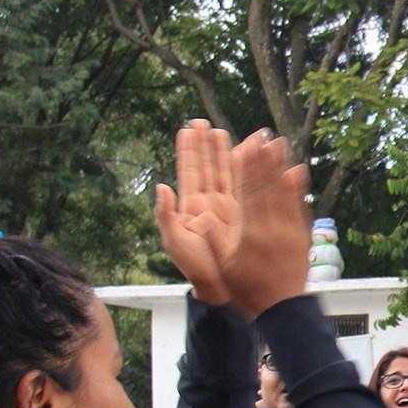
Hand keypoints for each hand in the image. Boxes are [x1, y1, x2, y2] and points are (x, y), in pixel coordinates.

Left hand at [154, 120, 237, 304]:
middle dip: (205, 144)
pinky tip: (246, 155)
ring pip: (226, 173)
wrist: (221, 286)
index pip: (190, 171)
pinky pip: (244, 186)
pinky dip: (245, 170)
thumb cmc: (196, 267)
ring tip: (223, 131)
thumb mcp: (175, 241)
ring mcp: (227, 207)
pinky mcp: (244, 214)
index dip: (189, 150)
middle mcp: (209, 203)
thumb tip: (161, 186)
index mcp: (191, 206)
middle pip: (207, 166)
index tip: (188, 129)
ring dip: (225, 152)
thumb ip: (165, 214)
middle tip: (203, 121)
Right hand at [220, 131, 312, 318]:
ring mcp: (290, 230)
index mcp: (248, 232)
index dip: (245, 167)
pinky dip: (298, 188)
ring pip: (284, 192)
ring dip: (281, 166)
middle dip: (263, 158)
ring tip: (279, 143)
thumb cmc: (247, 288)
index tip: (243, 146)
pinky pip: (300, 206)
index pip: (245, 192)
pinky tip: (297, 170)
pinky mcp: (302, 235)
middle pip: (266, 186)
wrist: (282, 308)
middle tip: (262, 134)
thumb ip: (209, 237)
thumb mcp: (222, 265)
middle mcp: (271, 227)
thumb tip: (196, 215)